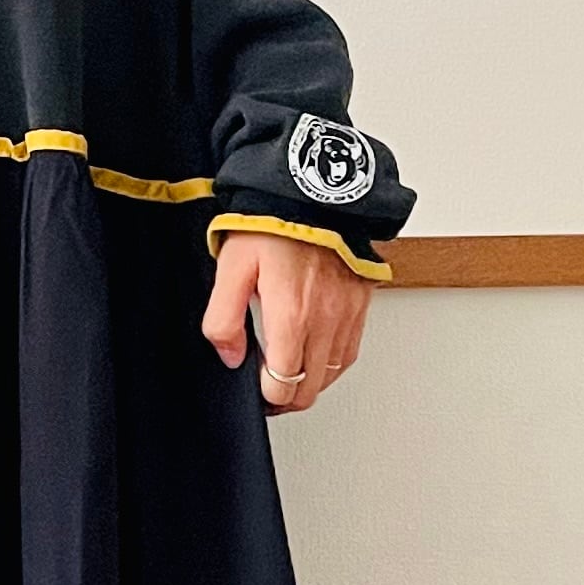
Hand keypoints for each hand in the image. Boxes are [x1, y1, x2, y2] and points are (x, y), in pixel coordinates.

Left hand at [200, 229, 373, 413]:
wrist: (315, 187)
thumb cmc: (273, 221)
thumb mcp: (231, 268)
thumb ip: (222, 319)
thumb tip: (230, 356)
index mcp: (291, 316)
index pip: (282, 386)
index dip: (265, 397)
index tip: (254, 391)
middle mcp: (325, 320)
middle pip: (310, 389)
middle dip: (287, 396)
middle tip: (268, 389)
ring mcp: (347, 313)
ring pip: (333, 375)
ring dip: (310, 381)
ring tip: (289, 371)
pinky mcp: (361, 302)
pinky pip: (351, 351)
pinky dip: (332, 363)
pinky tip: (316, 353)